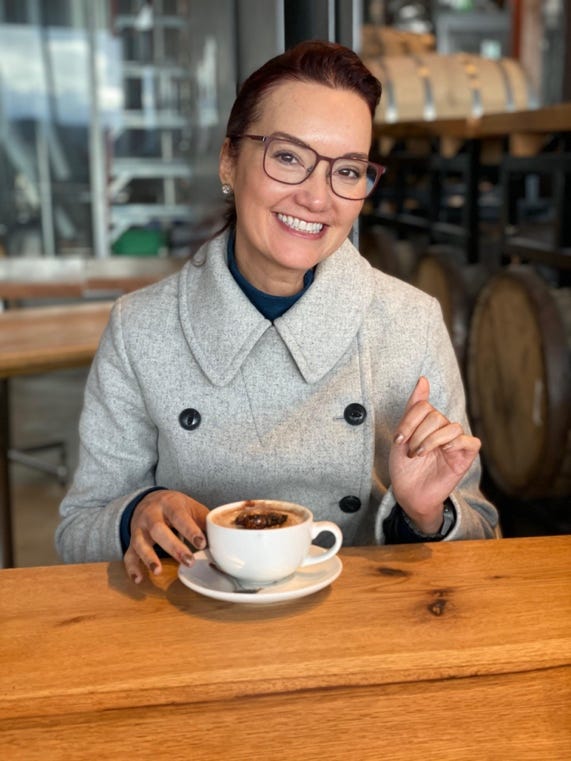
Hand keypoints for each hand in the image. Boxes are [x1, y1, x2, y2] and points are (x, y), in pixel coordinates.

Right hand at [124, 490, 208, 582]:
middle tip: (189, 561)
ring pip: (140, 542)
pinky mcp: (132, 541)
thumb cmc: (176, 507)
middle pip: (159, 529)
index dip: (190, 530)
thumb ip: (204, 521)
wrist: (149, 499)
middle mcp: (151, 515)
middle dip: (173, 546)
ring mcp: (139, 528)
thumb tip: (222, 538)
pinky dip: (132, 568)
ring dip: (149, 557)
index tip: (202, 543)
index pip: (179, 516)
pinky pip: (128, 555)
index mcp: (169, 504)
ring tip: (158, 571)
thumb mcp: (191, 507)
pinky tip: (139, 579)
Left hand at [389, 376, 480, 533]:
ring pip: (451, 427)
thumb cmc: (405, 467)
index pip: (423, 406)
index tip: (398, 440)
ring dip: (431, 441)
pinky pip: (470, 441)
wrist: (408, 494)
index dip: (409, 422)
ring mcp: (455, 442)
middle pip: (435, 416)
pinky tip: (442, 453)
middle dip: (418, 434)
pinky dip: (454, 444)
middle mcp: (443, 429)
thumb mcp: (402, 435)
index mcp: (428, 422)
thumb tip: (423, 379)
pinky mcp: (465, 456)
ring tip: (420, 455)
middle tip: (410, 452)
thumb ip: (413, 408)